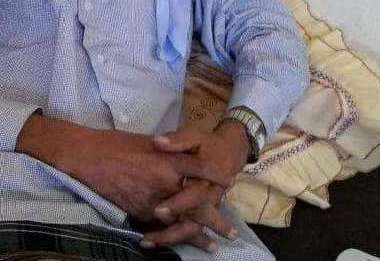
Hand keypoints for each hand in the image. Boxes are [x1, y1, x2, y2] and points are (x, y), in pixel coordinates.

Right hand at [16, 113, 233, 221]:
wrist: (90, 157)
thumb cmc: (117, 143)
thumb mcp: (148, 142)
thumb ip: (167, 153)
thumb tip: (179, 156)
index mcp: (168, 160)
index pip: (200, 168)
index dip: (215, 174)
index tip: (227, 179)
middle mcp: (165, 184)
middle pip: (197, 205)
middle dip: (216, 220)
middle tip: (232, 233)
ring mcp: (152, 201)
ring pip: (181, 223)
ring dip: (197, 236)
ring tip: (212, 247)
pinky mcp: (139, 213)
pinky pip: (161, 228)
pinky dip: (172, 236)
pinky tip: (180, 242)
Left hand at [137, 121, 249, 250]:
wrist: (230, 149)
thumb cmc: (207, 142)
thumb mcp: (193, 135)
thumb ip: (176, 140)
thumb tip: (157, 142)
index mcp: (207, 178)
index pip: (193, 196)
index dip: (176, 204)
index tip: (157, 211)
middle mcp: (209, 195)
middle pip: (194, 221)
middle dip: (172, 232)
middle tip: (149, 238)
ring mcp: (208, 205)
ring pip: (194, 228)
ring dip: (172, 237)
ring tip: (149, 242)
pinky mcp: (205, 209)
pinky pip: (193, 226)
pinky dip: (177, 234)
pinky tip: (159, 240)